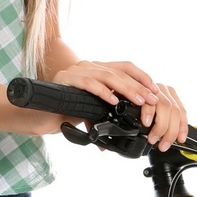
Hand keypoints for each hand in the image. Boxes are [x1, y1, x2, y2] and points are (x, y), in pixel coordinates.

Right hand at [52, 60, 190, 150]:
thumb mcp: (92, 110)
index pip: (125, 66)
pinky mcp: (66, 79)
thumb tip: (123, 130)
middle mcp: (89, 66)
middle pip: (120, 72)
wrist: (40, 112)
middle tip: (151, 99)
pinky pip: (89, 83)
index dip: (142, 76)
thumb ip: (106, 112)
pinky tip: (113, 102)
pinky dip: (103, 92)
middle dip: (138, 86)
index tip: (155, 90)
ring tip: (138, 101)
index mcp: (97, 69)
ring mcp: (77, 71)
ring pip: (108, 76)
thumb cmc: (66, 110)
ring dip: (126, 89)